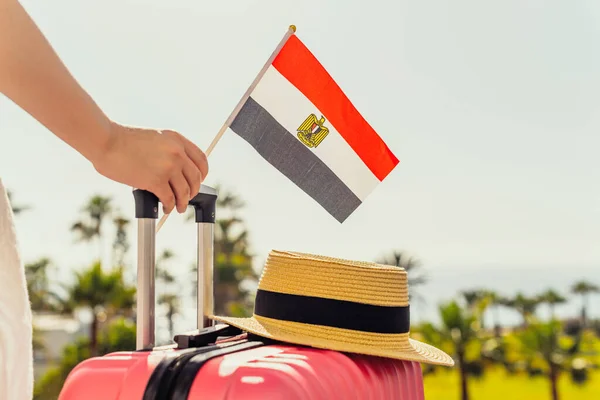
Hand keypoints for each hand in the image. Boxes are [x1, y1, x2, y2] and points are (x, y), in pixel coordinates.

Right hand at [91, 121, 208, 213]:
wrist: (106, 141)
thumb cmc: (123, 140)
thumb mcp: (154, 138)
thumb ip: (168, 150)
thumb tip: (175, 170)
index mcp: (176, 139)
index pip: (201, 159)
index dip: (203, 173)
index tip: (199, 181)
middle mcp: (176, 152)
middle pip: (196, 178)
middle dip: (193, 191)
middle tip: (188, 198)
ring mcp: (167, 166)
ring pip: (185, 191)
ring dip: (183, 202)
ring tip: (178, 207)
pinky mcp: (155, 180)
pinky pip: (170, 198)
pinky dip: (169, 206)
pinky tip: (166, 208)